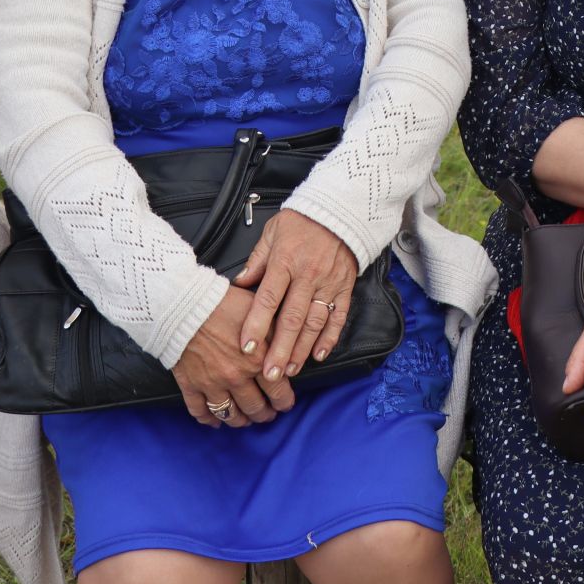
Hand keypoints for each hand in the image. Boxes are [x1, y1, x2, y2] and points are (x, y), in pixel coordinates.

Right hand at [172, 286, 294, 427]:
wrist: (184, 304)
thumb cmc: (225, 302)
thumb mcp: (263, 313)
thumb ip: (278, 334)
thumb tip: (290, 351)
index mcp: (257, 360)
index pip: (278, 392)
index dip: (285, 401)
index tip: (286, 403)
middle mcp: (236, 377)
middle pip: (255, 408)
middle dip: (265, 414)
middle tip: (268, 414)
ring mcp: (212, 383)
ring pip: (230, 414)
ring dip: (241, 421)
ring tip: (246, 420)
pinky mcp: (190, 384)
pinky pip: (200, 411)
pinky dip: (209, 419)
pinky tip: (216, 421)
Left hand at [234, 210, 359, 383]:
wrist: (341, 210)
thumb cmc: (301, 222)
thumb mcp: (272, 234)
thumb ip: (257, 262)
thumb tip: (238, 285)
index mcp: (285, 261)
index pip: (268, 298)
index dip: (256, 324)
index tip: (246, 348)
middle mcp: (308, 275)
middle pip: (292, 318)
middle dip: (280, 349)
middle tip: (269, 374)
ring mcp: (329, 282)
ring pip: (315, 322)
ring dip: (302, 348)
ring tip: (290, 370)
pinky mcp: (345, 286)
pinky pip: (339, 315)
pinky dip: (330, 337)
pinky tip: (319, 354)